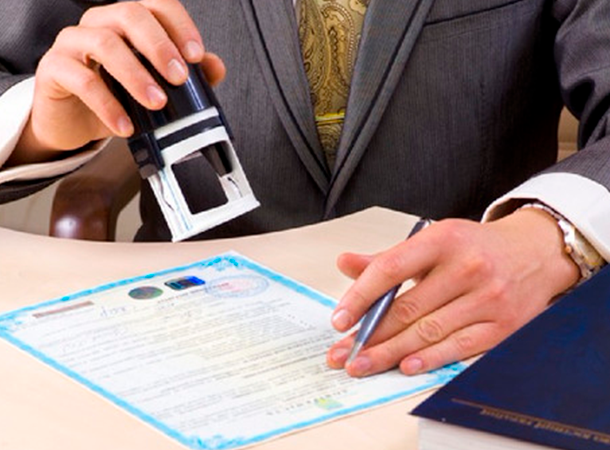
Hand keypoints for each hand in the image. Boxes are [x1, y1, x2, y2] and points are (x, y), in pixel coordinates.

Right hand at [11, 0, 225, 164]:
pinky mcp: (54, 68)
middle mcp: (100, 23)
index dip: (179, 26)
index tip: (196, 56)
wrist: (75, 123)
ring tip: (157, 103)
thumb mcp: (155, 87)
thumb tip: (216, 66)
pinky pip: (82, 80)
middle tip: (179, 78)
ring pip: (105, 43)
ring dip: (136, 75)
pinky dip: (108, 105)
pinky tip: (125, 125)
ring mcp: (73, 42)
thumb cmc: (116, 97)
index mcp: (127, 21)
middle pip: (130, 15)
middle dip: (160, 46)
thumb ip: (186, 75)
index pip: (157, 5)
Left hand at [327, 208, 579, 376]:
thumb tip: (345, 264)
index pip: (391, 269)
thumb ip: (388, 258)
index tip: (339, 319)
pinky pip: (459, 346)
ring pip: (429, 331)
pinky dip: (429, 358)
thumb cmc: (474, 248)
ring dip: (390, 352)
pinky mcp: (503, 324)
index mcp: (442, 239)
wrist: (535, 252)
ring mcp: (488, 297)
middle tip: (342, 353)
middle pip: (407, 308)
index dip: (360, 297)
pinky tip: (405, 366)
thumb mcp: (432, 241)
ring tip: (363, 364)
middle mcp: (467, 267)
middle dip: (369, 335)